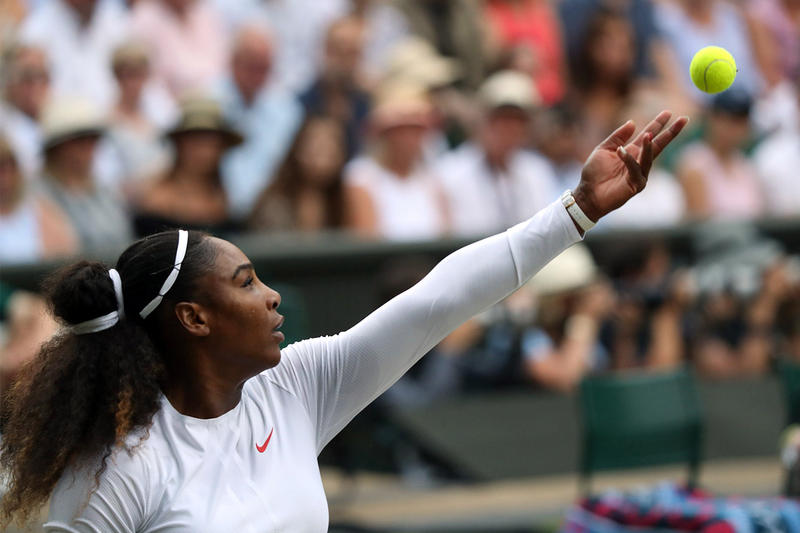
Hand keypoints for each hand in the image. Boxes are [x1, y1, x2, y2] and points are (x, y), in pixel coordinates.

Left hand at [573, 111, 688, 221]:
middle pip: (658, 145)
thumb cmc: (594, 173)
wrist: (587, 194)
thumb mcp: (604, 149)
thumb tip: (632, 122)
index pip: (649, 136)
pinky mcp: (636, 185)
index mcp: (632, 152)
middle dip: (671, 133)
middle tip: (684, 119)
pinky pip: (635, 169)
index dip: (658, 124)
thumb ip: (618, 137)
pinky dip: (628, 159)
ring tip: (648, 135)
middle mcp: (639, 162)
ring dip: (648, 146)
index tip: (668, 112)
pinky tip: (621, 151)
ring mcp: (640, 174)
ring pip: (648, 158)